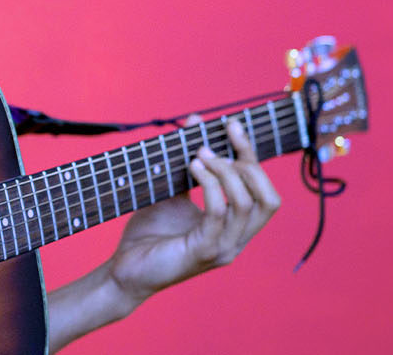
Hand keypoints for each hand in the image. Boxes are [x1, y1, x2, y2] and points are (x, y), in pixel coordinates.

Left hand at [107, 116, 280, 303]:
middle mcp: (236, 240)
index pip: (264, 191)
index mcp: (235, 227)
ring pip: (246, 203)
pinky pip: (218, 213)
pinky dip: (209, 185)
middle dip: (246, 162)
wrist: (125, 271)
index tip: (232, 126)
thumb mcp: (172, 191)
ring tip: (197, 157)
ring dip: (223, 172)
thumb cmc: (149, 233)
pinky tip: (191, 168)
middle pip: (267, 198)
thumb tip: (195, 121)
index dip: (252, 156)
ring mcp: (223, 248)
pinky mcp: (204, 252)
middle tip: (212, 144)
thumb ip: (189, 162)